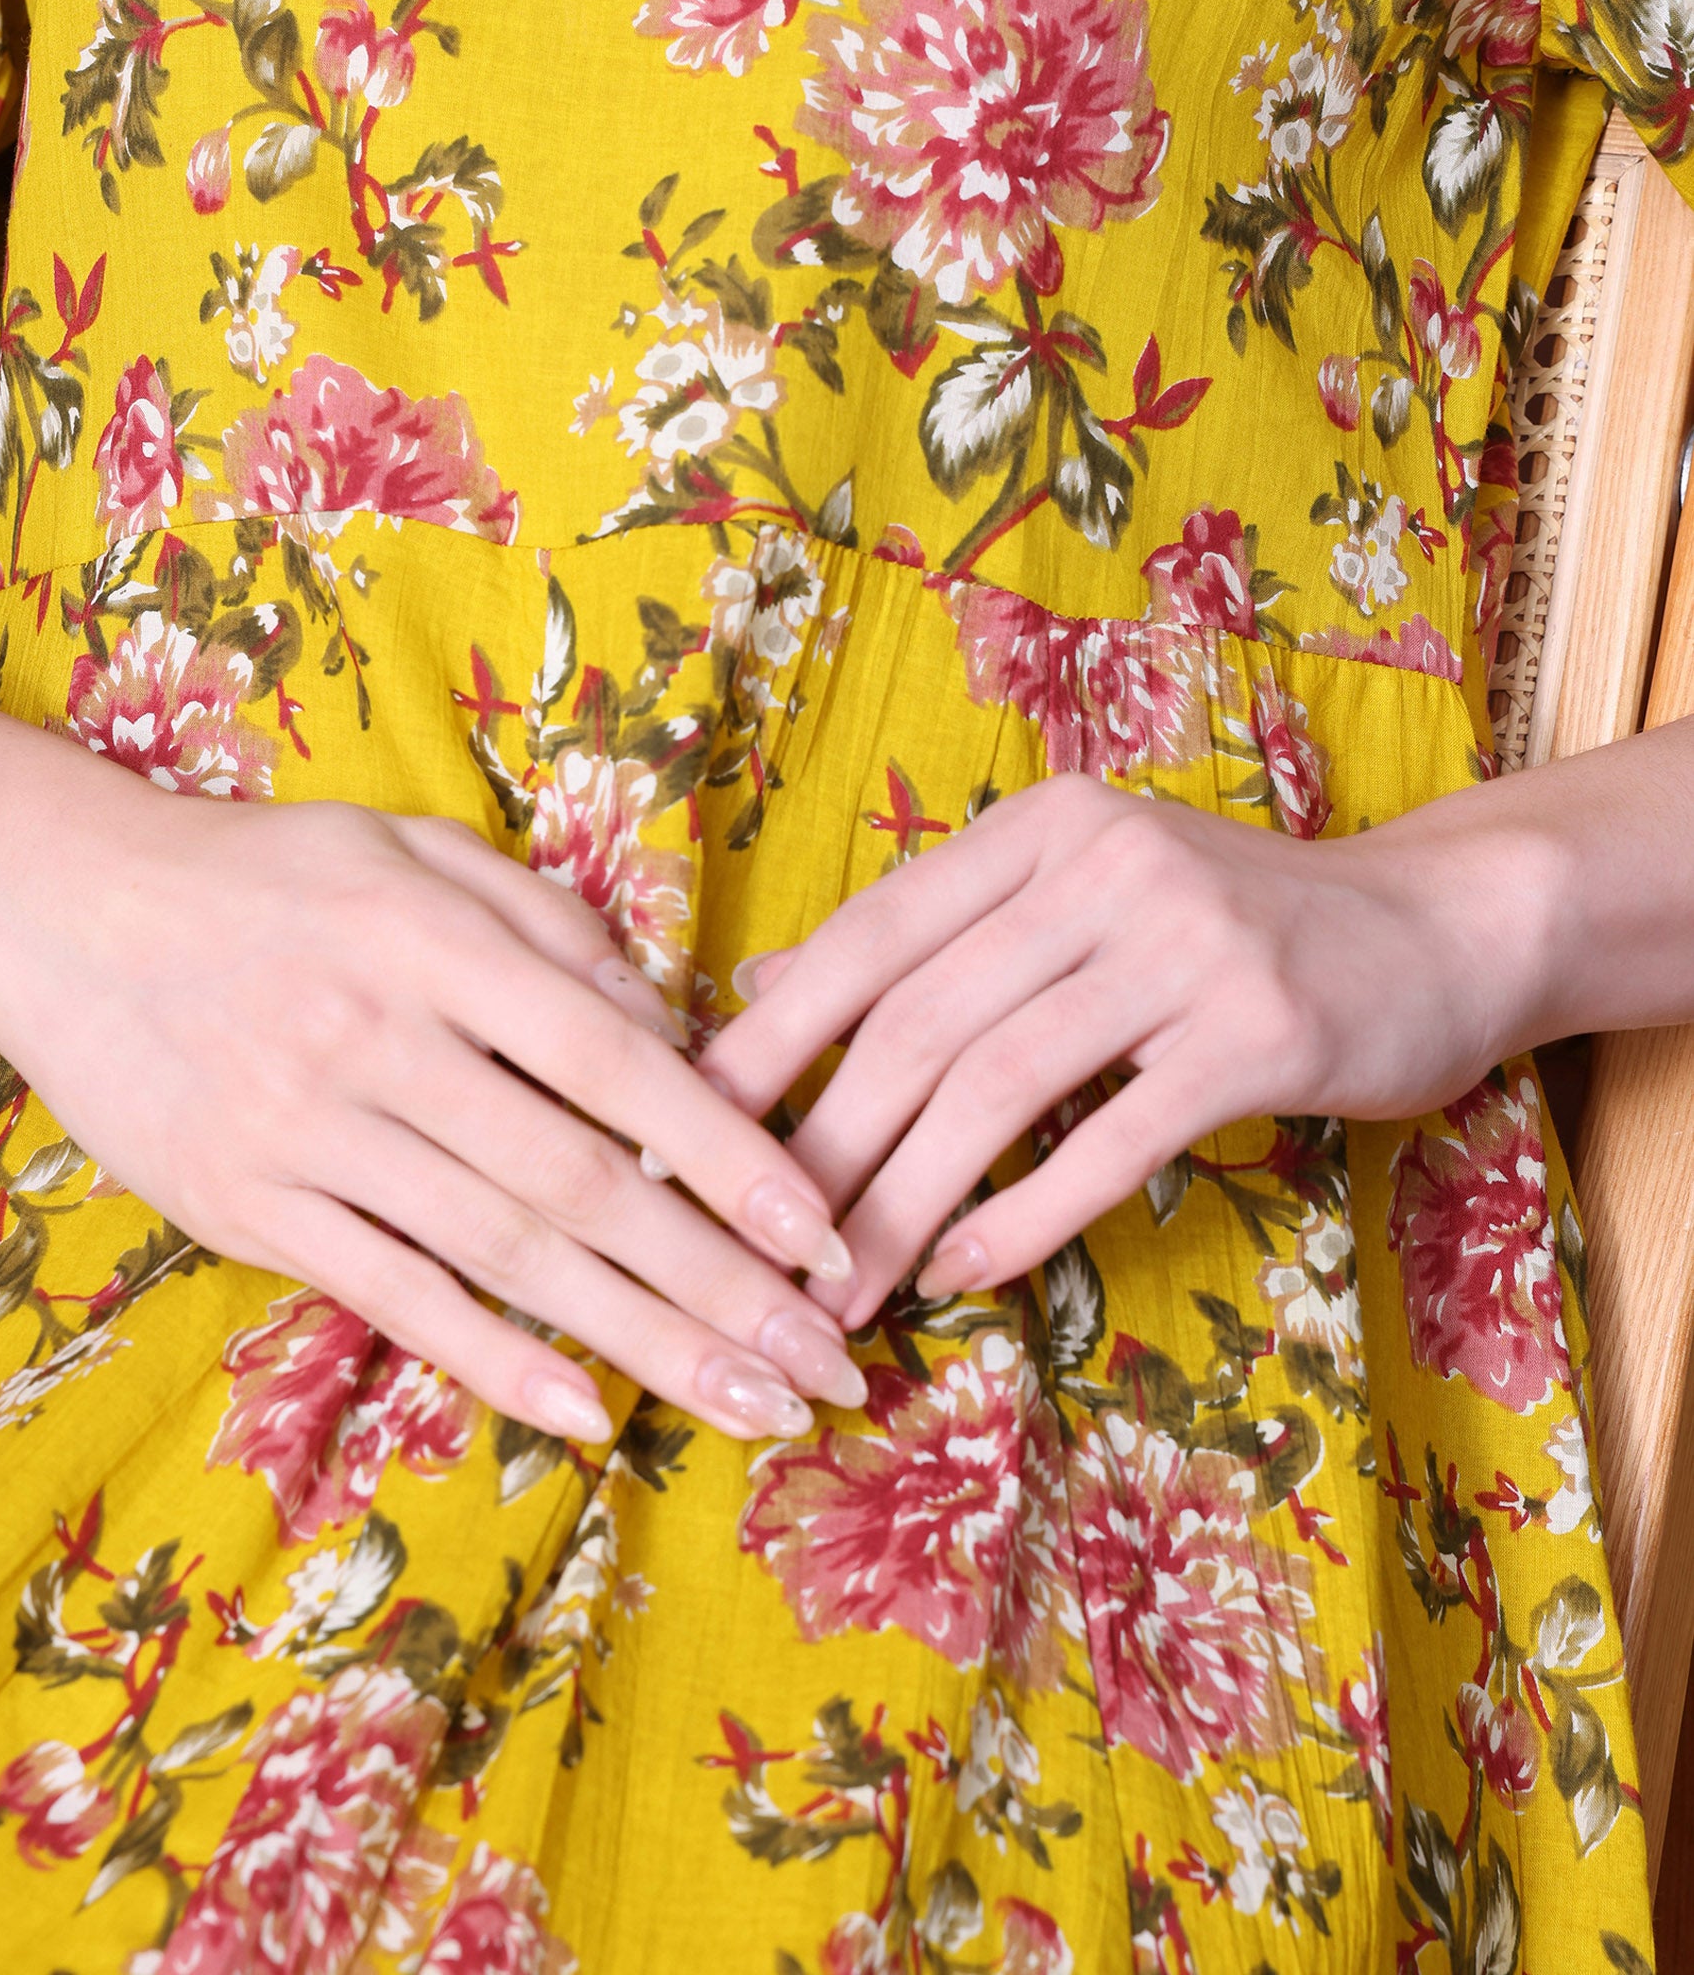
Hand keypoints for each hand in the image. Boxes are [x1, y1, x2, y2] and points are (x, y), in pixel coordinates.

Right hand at [0, 788, 863, 1444]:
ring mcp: (305, 1131)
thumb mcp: (412, 848)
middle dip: (719, 1284)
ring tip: (747, 1404)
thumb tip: (671, 1027)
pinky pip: (393, 1294)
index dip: (729, 1156)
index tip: (824, 1233)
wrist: (61, 901)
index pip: (615, 1063)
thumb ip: (546, 923)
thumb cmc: (266, 872)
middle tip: (831, 1365)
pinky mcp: (244, 1205)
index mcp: (435, 941)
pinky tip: (590, 1414)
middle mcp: (378, 1040)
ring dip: (641, 1340)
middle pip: (579, 1182)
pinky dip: (496, 1360)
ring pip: (503, 1254)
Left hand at [699, 774, 1532, 1327]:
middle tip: (752, 1252)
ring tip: (841, 1290)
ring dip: (901, 1205)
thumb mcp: (1077, 896)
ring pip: (996, 1088)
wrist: (1435, 928)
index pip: (869, 939)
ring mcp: (1183, 944)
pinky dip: (1021, 1217)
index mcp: (1038, 830)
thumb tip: (761, 987)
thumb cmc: (1232, 926)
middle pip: (918, 1023)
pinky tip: (962, 1272)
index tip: (685, 1136)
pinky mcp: (1257, 1033)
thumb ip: (933, 937)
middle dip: (820, 1149)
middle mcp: (1100, 865)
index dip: (768, 1043)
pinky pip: (1109, 1142)